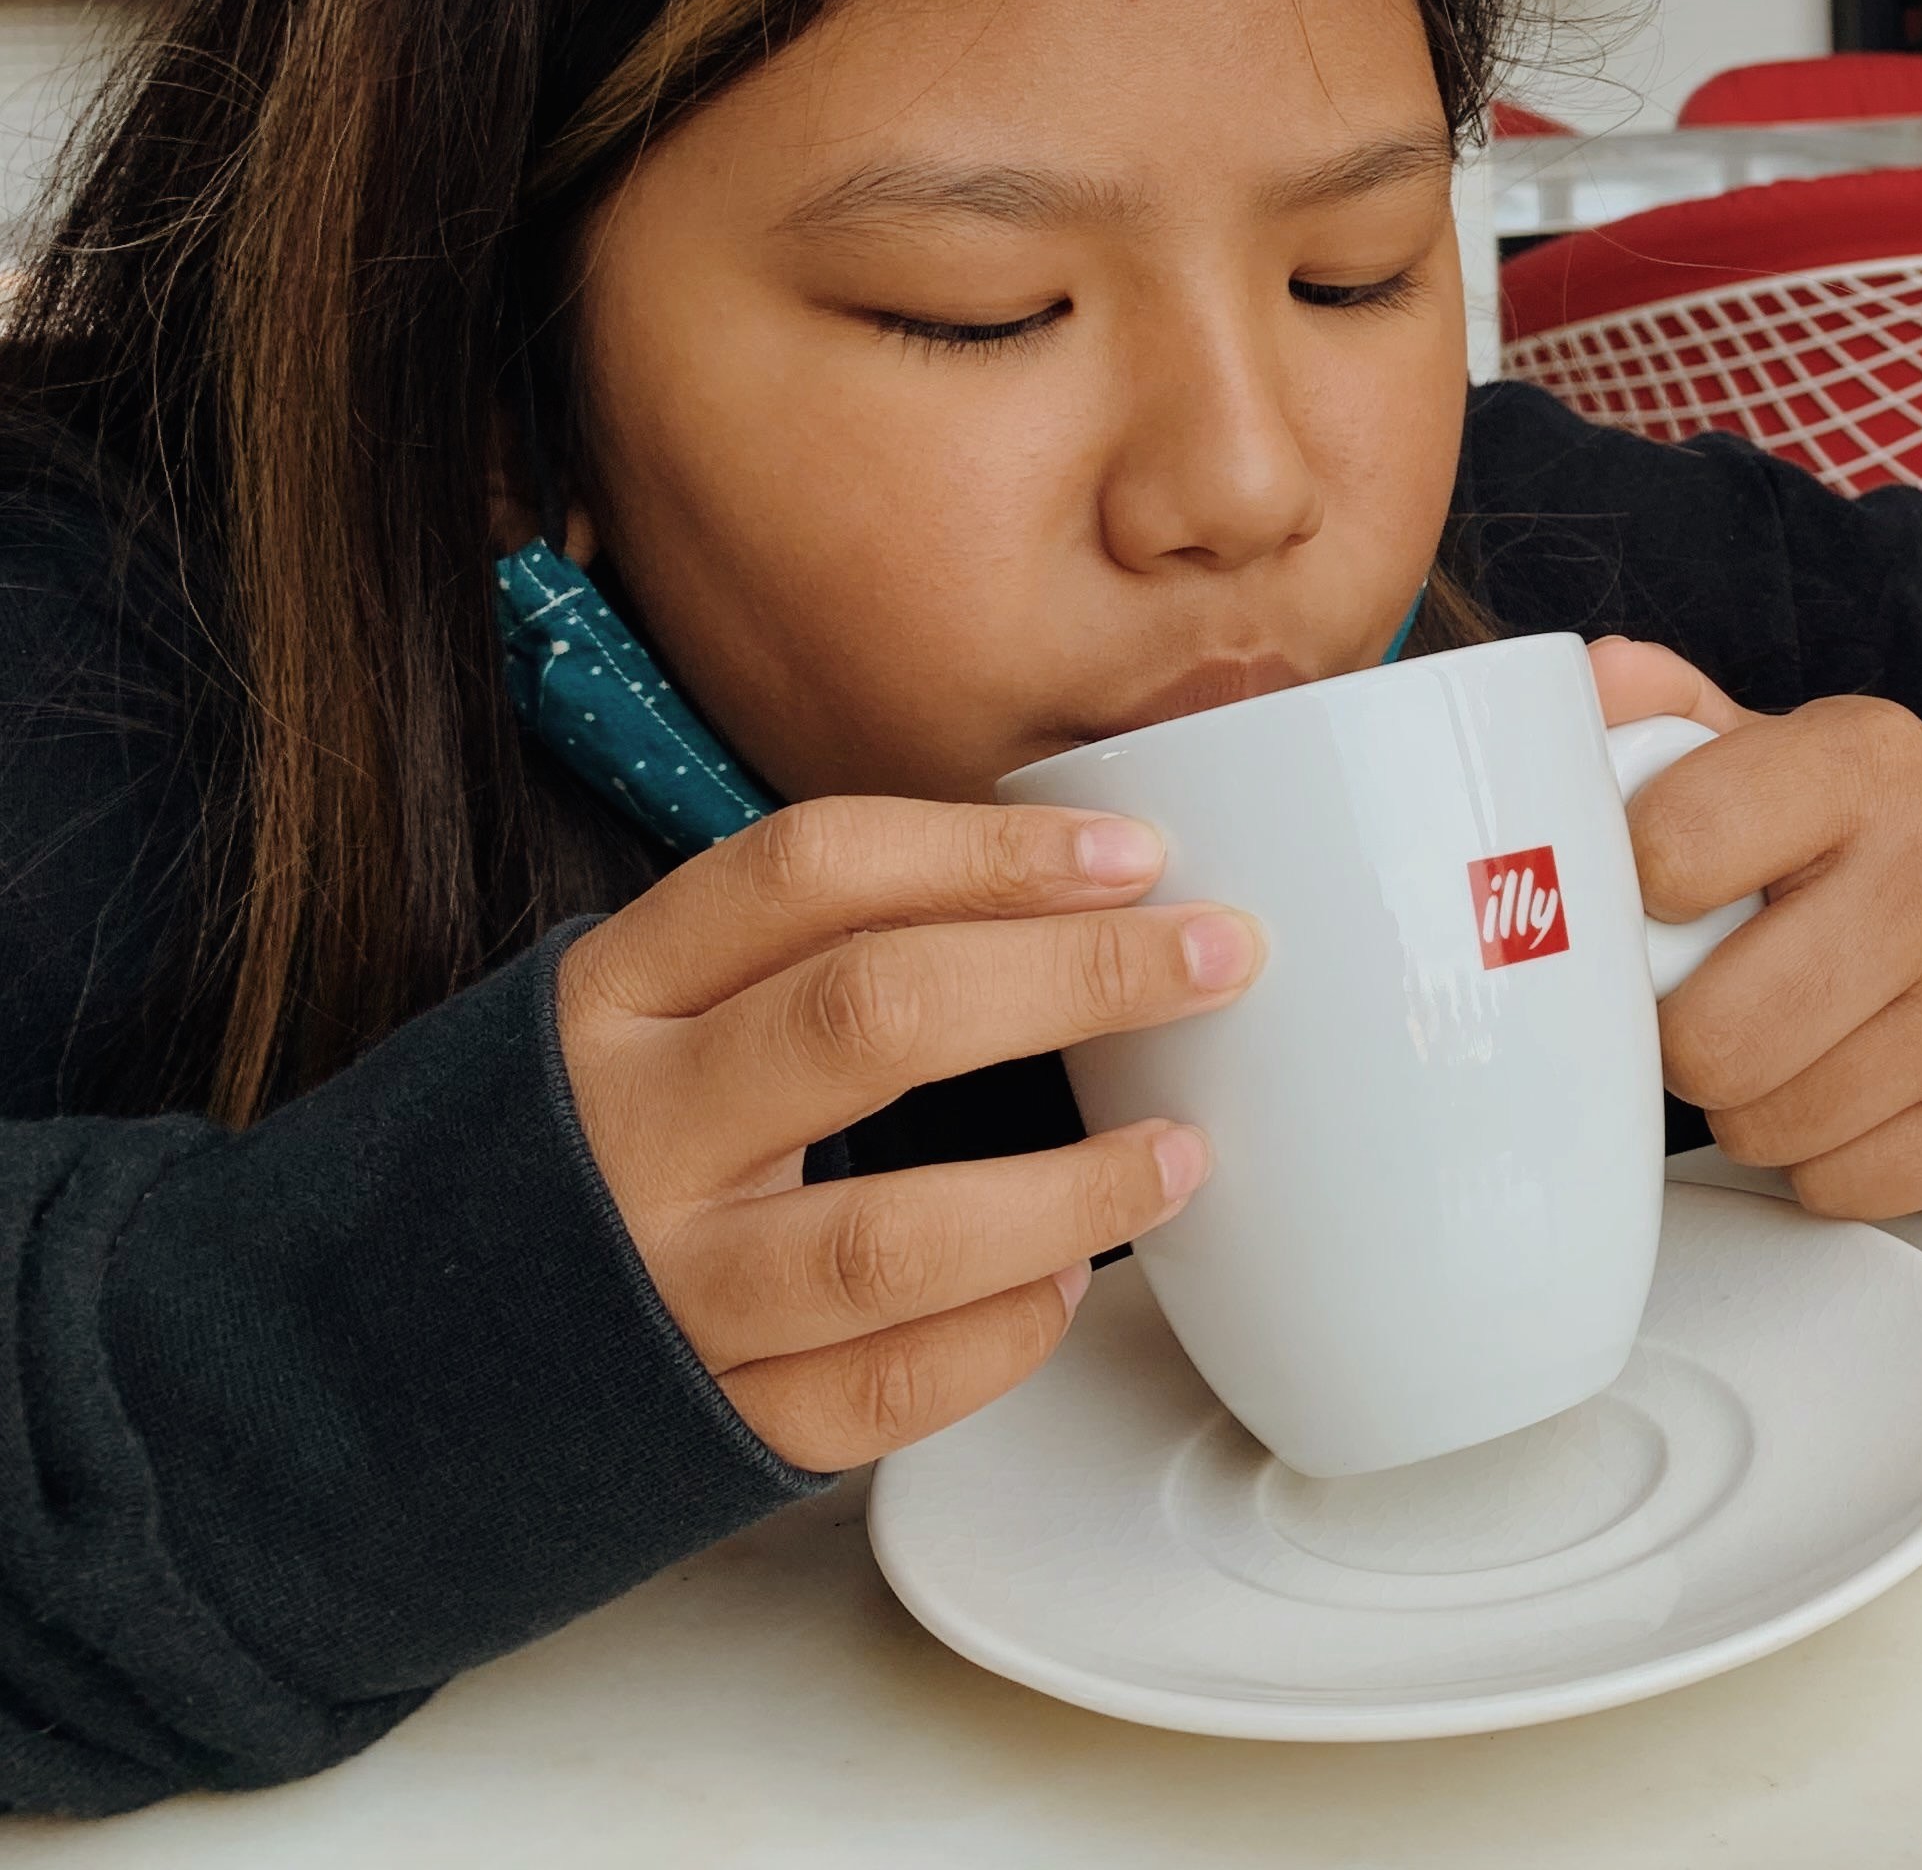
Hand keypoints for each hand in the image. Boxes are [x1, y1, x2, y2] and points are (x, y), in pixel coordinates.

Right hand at [555, 798, 1261, 1471]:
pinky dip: (999, 1336)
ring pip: (892, 1234)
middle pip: (873, 1016)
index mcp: (607, 999)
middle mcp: (627, 1131)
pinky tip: (1070, 1285)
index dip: (985, 852)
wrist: (349, 1372)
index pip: (809, 874)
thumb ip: (792, 965)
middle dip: (1074, 974)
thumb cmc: (561, 1161)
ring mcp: (658, 1289)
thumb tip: (1063, 898)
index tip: (1132, 851)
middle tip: (1218, 957)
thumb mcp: (631, 1023)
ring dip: (1070, 1189)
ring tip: (1180, 1152)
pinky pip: (881, 1389)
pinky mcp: (701, 1424)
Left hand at [1589, 637, 1921, 1218]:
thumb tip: (1586, 678)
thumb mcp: (1776, 758)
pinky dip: (1821, 1159)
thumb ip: (1665, 717)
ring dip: (1749, 1106)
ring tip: (1789, 1041)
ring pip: (1765, 1127)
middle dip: (1686, 1036)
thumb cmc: (1861, 848)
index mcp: (1864, 760)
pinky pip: (1834, 1187)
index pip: (1667, 851)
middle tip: (1718, 996)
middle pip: (1707, 1037)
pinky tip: (1852, 1091)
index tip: (1661, 901)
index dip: (1632, 899)